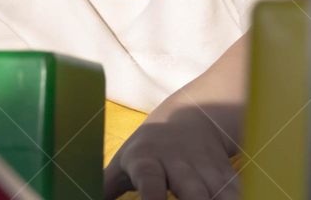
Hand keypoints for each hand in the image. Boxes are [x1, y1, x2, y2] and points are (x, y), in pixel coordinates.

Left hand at [102, 104, 241, 199]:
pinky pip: (239, 196)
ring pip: (221, 196)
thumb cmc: (148, 151)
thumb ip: (103, 188)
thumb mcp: (122, 163)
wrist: (193, 118)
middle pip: (193, 192)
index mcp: (148, 159)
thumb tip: (72, 198)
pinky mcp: (229, 176)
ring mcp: (207, 169)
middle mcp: (180, 163)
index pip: (150, 181)